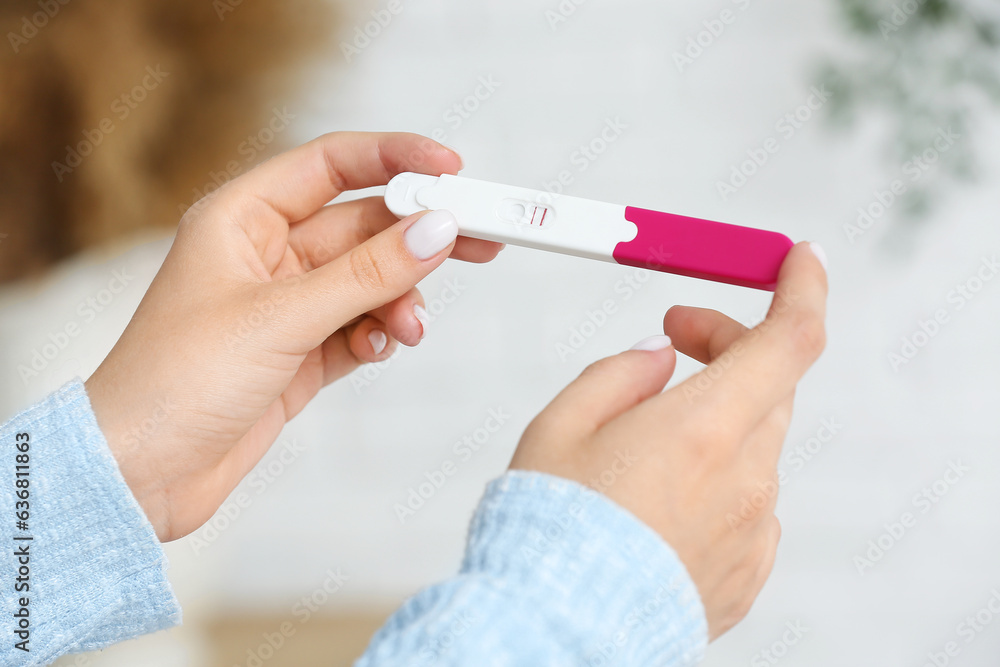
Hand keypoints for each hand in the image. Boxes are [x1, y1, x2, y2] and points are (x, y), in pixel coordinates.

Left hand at [86, 132, 501, 541]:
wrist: (140, 476)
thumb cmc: (176, 382)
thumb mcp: (280, 318)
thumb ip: (366, 274)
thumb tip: (436, 230)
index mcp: (241, 219)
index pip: (331, 165)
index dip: (394, 158)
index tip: (451, 169)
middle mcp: (265, 255)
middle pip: (362, 226)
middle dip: (418, 236)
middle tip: (481, 238)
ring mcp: (286, 306)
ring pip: (368, 282)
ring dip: (399, 299)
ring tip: (411, 329)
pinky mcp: (299, 354)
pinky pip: (361, 327)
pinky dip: (381, 335)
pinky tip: (381, 348)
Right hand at [510, 242, 827, 638]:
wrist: (555, 630)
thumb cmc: (550, 527)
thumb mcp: (561, 424)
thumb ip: (621, 373)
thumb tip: (662, 359)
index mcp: (702, 428)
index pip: (789, 339)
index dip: (803, 287)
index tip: (800, 258)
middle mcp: (744, 478)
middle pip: (769, 384)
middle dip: (728, 347)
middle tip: (673, 338)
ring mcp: (753, 530)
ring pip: (754, 443)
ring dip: (715, 418)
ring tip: (642, 436)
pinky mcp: (748, 570)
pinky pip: (748, 501)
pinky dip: (717, 477)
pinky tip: (659, 497)